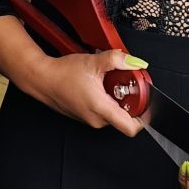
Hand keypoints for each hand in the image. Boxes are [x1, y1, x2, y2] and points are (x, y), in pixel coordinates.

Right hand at [24, 49, 146, 134]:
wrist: (42, 78)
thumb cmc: (62, 74)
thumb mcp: (94, 62)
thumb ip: (118, 60)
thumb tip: (136, 62)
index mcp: (101, 109)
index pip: (131, 127)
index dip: (144, 117)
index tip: (146, 103)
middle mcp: (96, 120)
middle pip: (125, 116)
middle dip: (129, 100)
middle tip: (125, 83)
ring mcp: (90, 119)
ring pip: (113, 113)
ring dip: (116, 98)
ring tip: (108, 82)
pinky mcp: (85, 116)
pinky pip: (103, 111)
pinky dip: (106, 99)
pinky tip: (98, 85)